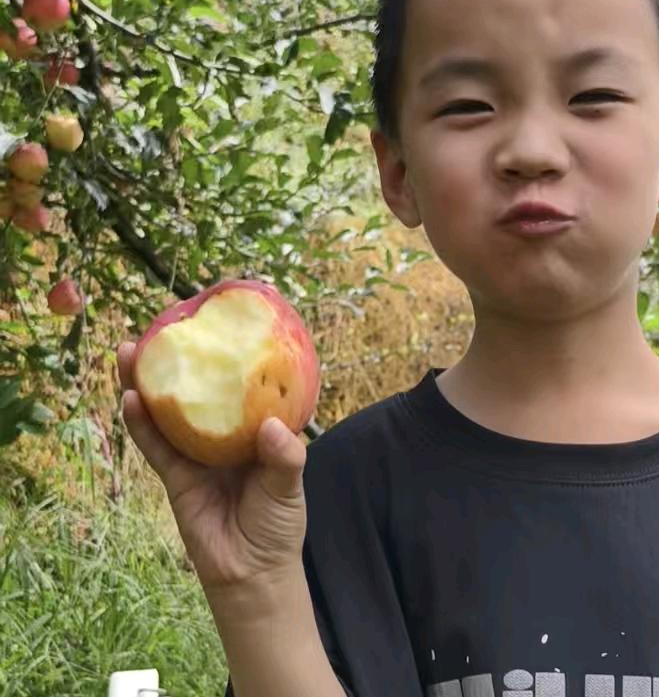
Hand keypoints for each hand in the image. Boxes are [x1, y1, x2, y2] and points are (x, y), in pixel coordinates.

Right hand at [117, 340, 308, 593]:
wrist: (253, 573)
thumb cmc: (278, 523)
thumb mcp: (290, 484)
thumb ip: (284, 457)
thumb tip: (270, 427)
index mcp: (254, 428)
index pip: (239, 384)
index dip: (226, 356)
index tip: (214, 323)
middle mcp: (223, 434)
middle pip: (197, 390)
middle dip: (179, 360)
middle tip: (162, 326)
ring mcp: (196, 453)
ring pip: (167, 411)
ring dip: (148, 382)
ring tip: (131, 351)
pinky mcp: (175, 477)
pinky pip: (155, 446)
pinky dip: (141, 423)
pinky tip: (130, 398)